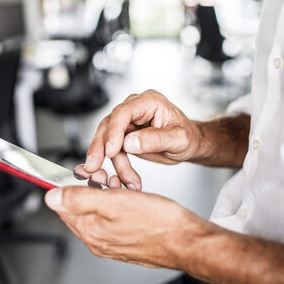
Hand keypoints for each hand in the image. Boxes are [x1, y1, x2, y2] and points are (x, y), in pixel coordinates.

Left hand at [44, 186, 210, 268]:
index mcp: (90, 231)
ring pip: (97, 212)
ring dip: (104, 193)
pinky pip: (112, 219)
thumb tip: (52, 197)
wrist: (187, 241)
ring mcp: (112, 243)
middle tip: (104, 175)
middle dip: (89, 187)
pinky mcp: (126, 242)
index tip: (79, 171)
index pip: (63, 206)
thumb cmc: (158, 222)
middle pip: (80, 209)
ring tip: (118, 183)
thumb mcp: (114, 202)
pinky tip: (128, 195)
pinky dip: (117, 204)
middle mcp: (98, 241)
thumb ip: (79, 199)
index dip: (69, 184)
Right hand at [82, 90, 203, 189]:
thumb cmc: (188, 136)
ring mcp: (127, 122)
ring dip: (111, 163)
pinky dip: (118, 167)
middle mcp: (135, 108)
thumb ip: (155, 139)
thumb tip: (129, 143)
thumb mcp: (178, 139)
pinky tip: (126, 180)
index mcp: (149, 102)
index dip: (114, 131)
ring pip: (107, 140)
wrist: (189, 144)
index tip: (110, 151)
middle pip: (109, 125)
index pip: (123, 112)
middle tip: (94, 167)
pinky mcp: (123, 136)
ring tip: (126, 181)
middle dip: (100, 148)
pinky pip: (113, 151)